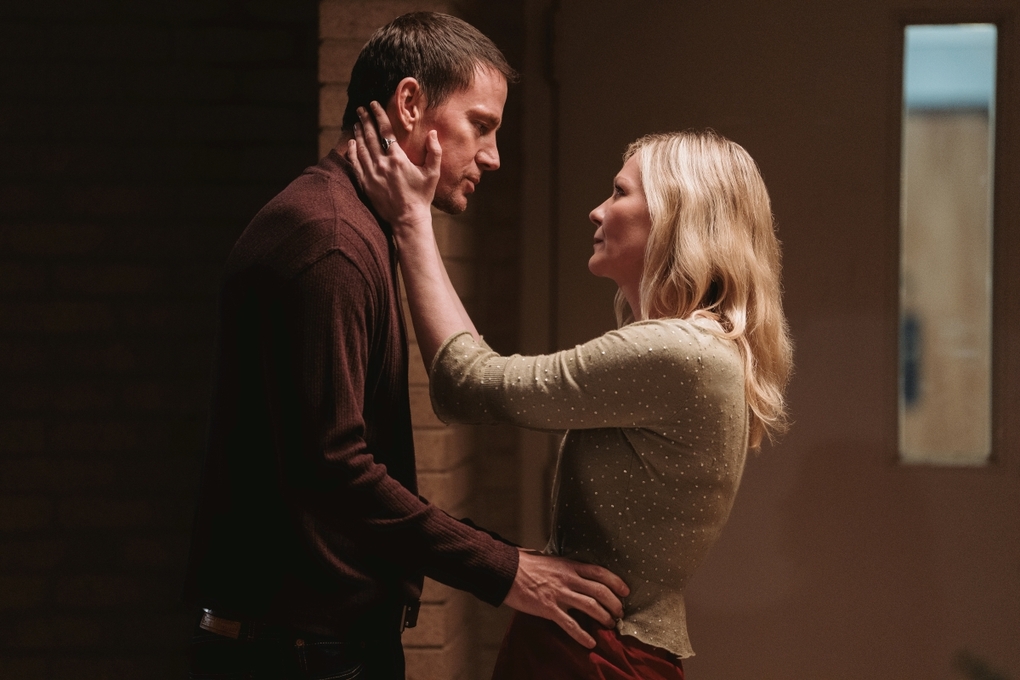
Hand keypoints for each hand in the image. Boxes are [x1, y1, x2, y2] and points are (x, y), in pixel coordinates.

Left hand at [348, 102, 440, 229]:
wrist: (407, 218)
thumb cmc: (422, 196)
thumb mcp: (433, 173)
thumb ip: (434, 151)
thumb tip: (432, 133)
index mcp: (398, 159)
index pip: (385, 131)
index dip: (378, 115)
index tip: (373, 104)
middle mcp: (382, 164)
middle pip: (370, 136)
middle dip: (365, 120)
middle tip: (360, 109)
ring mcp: (371, 174)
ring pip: (361, 148)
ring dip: (358, 133)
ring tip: (356, 123)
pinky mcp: (365, 184)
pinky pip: (355, 163)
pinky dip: (352, 151)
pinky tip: (351, 144)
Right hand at [503, 549, 628, 648]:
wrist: (507, 571)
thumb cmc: (527, 565)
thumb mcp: (552, 560)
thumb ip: (567, 567)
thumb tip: (578, 572)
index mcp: (570, 565)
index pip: (600, 572)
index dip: (616, 582)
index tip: (625, 591)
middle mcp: (568, 578)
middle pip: (600, 590)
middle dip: (614, 603)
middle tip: (619, 613)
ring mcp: (559, 593)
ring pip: (590, 606)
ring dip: (604, 617)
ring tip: (610, 625)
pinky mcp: (548, 608)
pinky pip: (570, 624)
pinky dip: (582, 635)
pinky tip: (590, 642)